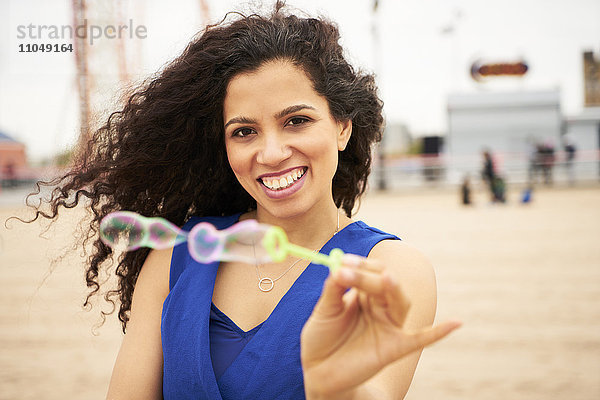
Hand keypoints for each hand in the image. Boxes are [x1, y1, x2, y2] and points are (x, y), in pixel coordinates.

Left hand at [301, 255, 460, 398]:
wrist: (318, 371)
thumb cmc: (322, 337)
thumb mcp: (325, 309)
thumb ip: (334, 289)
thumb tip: (337, 266)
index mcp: (365, 294)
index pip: (372, 272)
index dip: (360, 265)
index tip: (342, 261)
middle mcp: (380, 307)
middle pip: (385, 284)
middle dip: (368, 276)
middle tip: (346, 271)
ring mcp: (389, 327)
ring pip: (401, 303)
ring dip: (394, 289)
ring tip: (386, 278)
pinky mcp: (394, 348)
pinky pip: (421, 340)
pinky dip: (439, 332)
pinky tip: (456, 323)